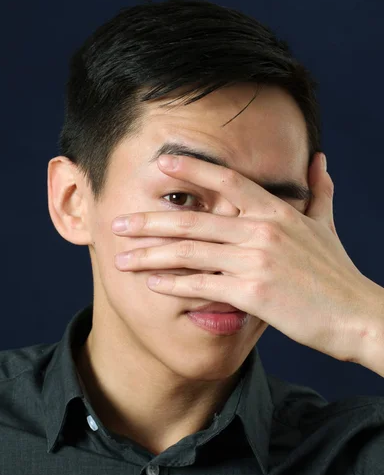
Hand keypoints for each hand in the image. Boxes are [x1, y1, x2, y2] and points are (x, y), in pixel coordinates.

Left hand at [112, 153, 379, 364]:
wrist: (357, 315)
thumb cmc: (337, 272)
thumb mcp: (326, 225)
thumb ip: (318, 190)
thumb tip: (319, 159)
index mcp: (277, 211)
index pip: (227, 182)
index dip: (191, 170)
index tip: (161, 165)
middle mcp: (262, 230)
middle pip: (194, 220)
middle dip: (150, 221)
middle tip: (118, 222)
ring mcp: (256, 261)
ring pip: (190, 252)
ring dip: (150, 254)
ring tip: (121, 257)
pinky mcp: (253, 293)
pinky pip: (202, 285)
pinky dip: (172, 284)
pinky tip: (150, 284)